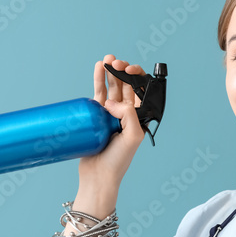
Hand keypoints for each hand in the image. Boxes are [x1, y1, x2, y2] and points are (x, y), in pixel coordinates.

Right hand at [76, 54, 146, 195]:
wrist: (98, 176)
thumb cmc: (118, 161)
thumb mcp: (132, 136)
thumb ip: (128, 115)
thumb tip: (111, 103)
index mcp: (139, 118)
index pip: (140, 91)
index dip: (136, 77)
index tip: (128, 70)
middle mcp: (126, 115)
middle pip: (125, 86)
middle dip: (121, 71)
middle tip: (115, 61)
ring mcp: (110, 115)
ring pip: (111, 88)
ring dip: (109, 72)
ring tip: (105, 59)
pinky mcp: (95, 117)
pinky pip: (98, 95)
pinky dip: (98, 81)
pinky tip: (97, 68)